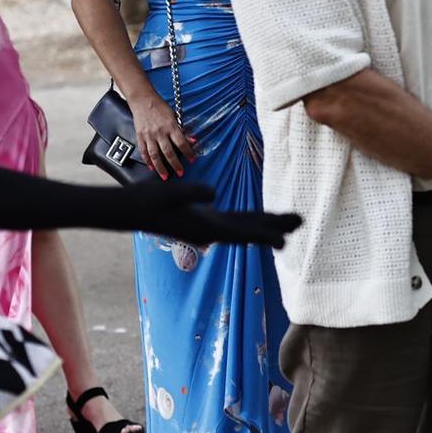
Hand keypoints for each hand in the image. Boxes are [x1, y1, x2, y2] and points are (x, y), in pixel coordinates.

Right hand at [131, 89, 195, 179]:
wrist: (142, 100)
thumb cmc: (160, 107)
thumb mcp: (174, 116)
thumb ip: (182, 130)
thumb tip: (193, 140)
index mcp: (170, 126)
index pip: (181, 142)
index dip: (188, 152)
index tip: (192, 160)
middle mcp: (160, 132)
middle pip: (168, 152)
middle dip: (175, 164)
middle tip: (180, 173)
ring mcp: (149, 135)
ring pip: (155, 155)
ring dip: (161, 167)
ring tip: (165, 176)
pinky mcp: (140, 136)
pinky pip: (144, 151)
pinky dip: (148, 161)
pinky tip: (152, 167)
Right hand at [140, 181, 300, 248]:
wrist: (130, 210)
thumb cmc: (149, 201)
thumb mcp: (171, 194)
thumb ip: (193, 194)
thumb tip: (213, 193)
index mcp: (206, 227)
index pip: (242, 231)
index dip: (265, 234)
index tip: (287, 239)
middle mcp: (211, 230)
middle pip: (250, 229)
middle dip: (275, 226)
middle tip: (301, 221)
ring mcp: (207, 226)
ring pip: (243, 225)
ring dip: (265, 224)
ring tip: (288, 223)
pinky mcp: (202, 221)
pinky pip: (232, 221)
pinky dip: (248, 221)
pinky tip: (258, 220)